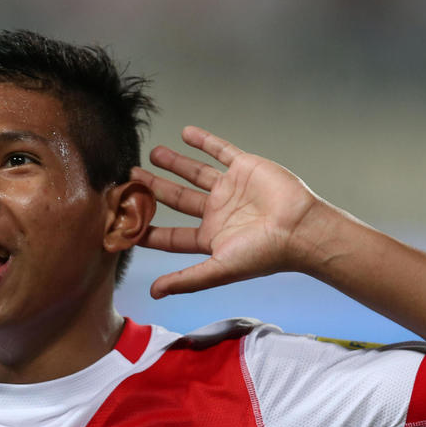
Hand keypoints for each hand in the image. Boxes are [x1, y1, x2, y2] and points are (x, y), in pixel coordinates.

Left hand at [134, 126, 319, 298]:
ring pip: (195, 172)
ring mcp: (231, 188)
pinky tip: (186, 132)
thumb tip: (155, 294)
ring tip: (152, 154)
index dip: (149, 230)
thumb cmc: (264, 254)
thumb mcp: (219, 269)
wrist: (300, 229)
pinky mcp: (245, 168)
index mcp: (211, 238)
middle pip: (178, 199)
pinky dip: (204, 141)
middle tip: (131, 179)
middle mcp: (218, 212)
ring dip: (174, 163)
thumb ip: (187, 279)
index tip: (124, 223)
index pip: (172, 235)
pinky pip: (221, 150)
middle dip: (154, 189)